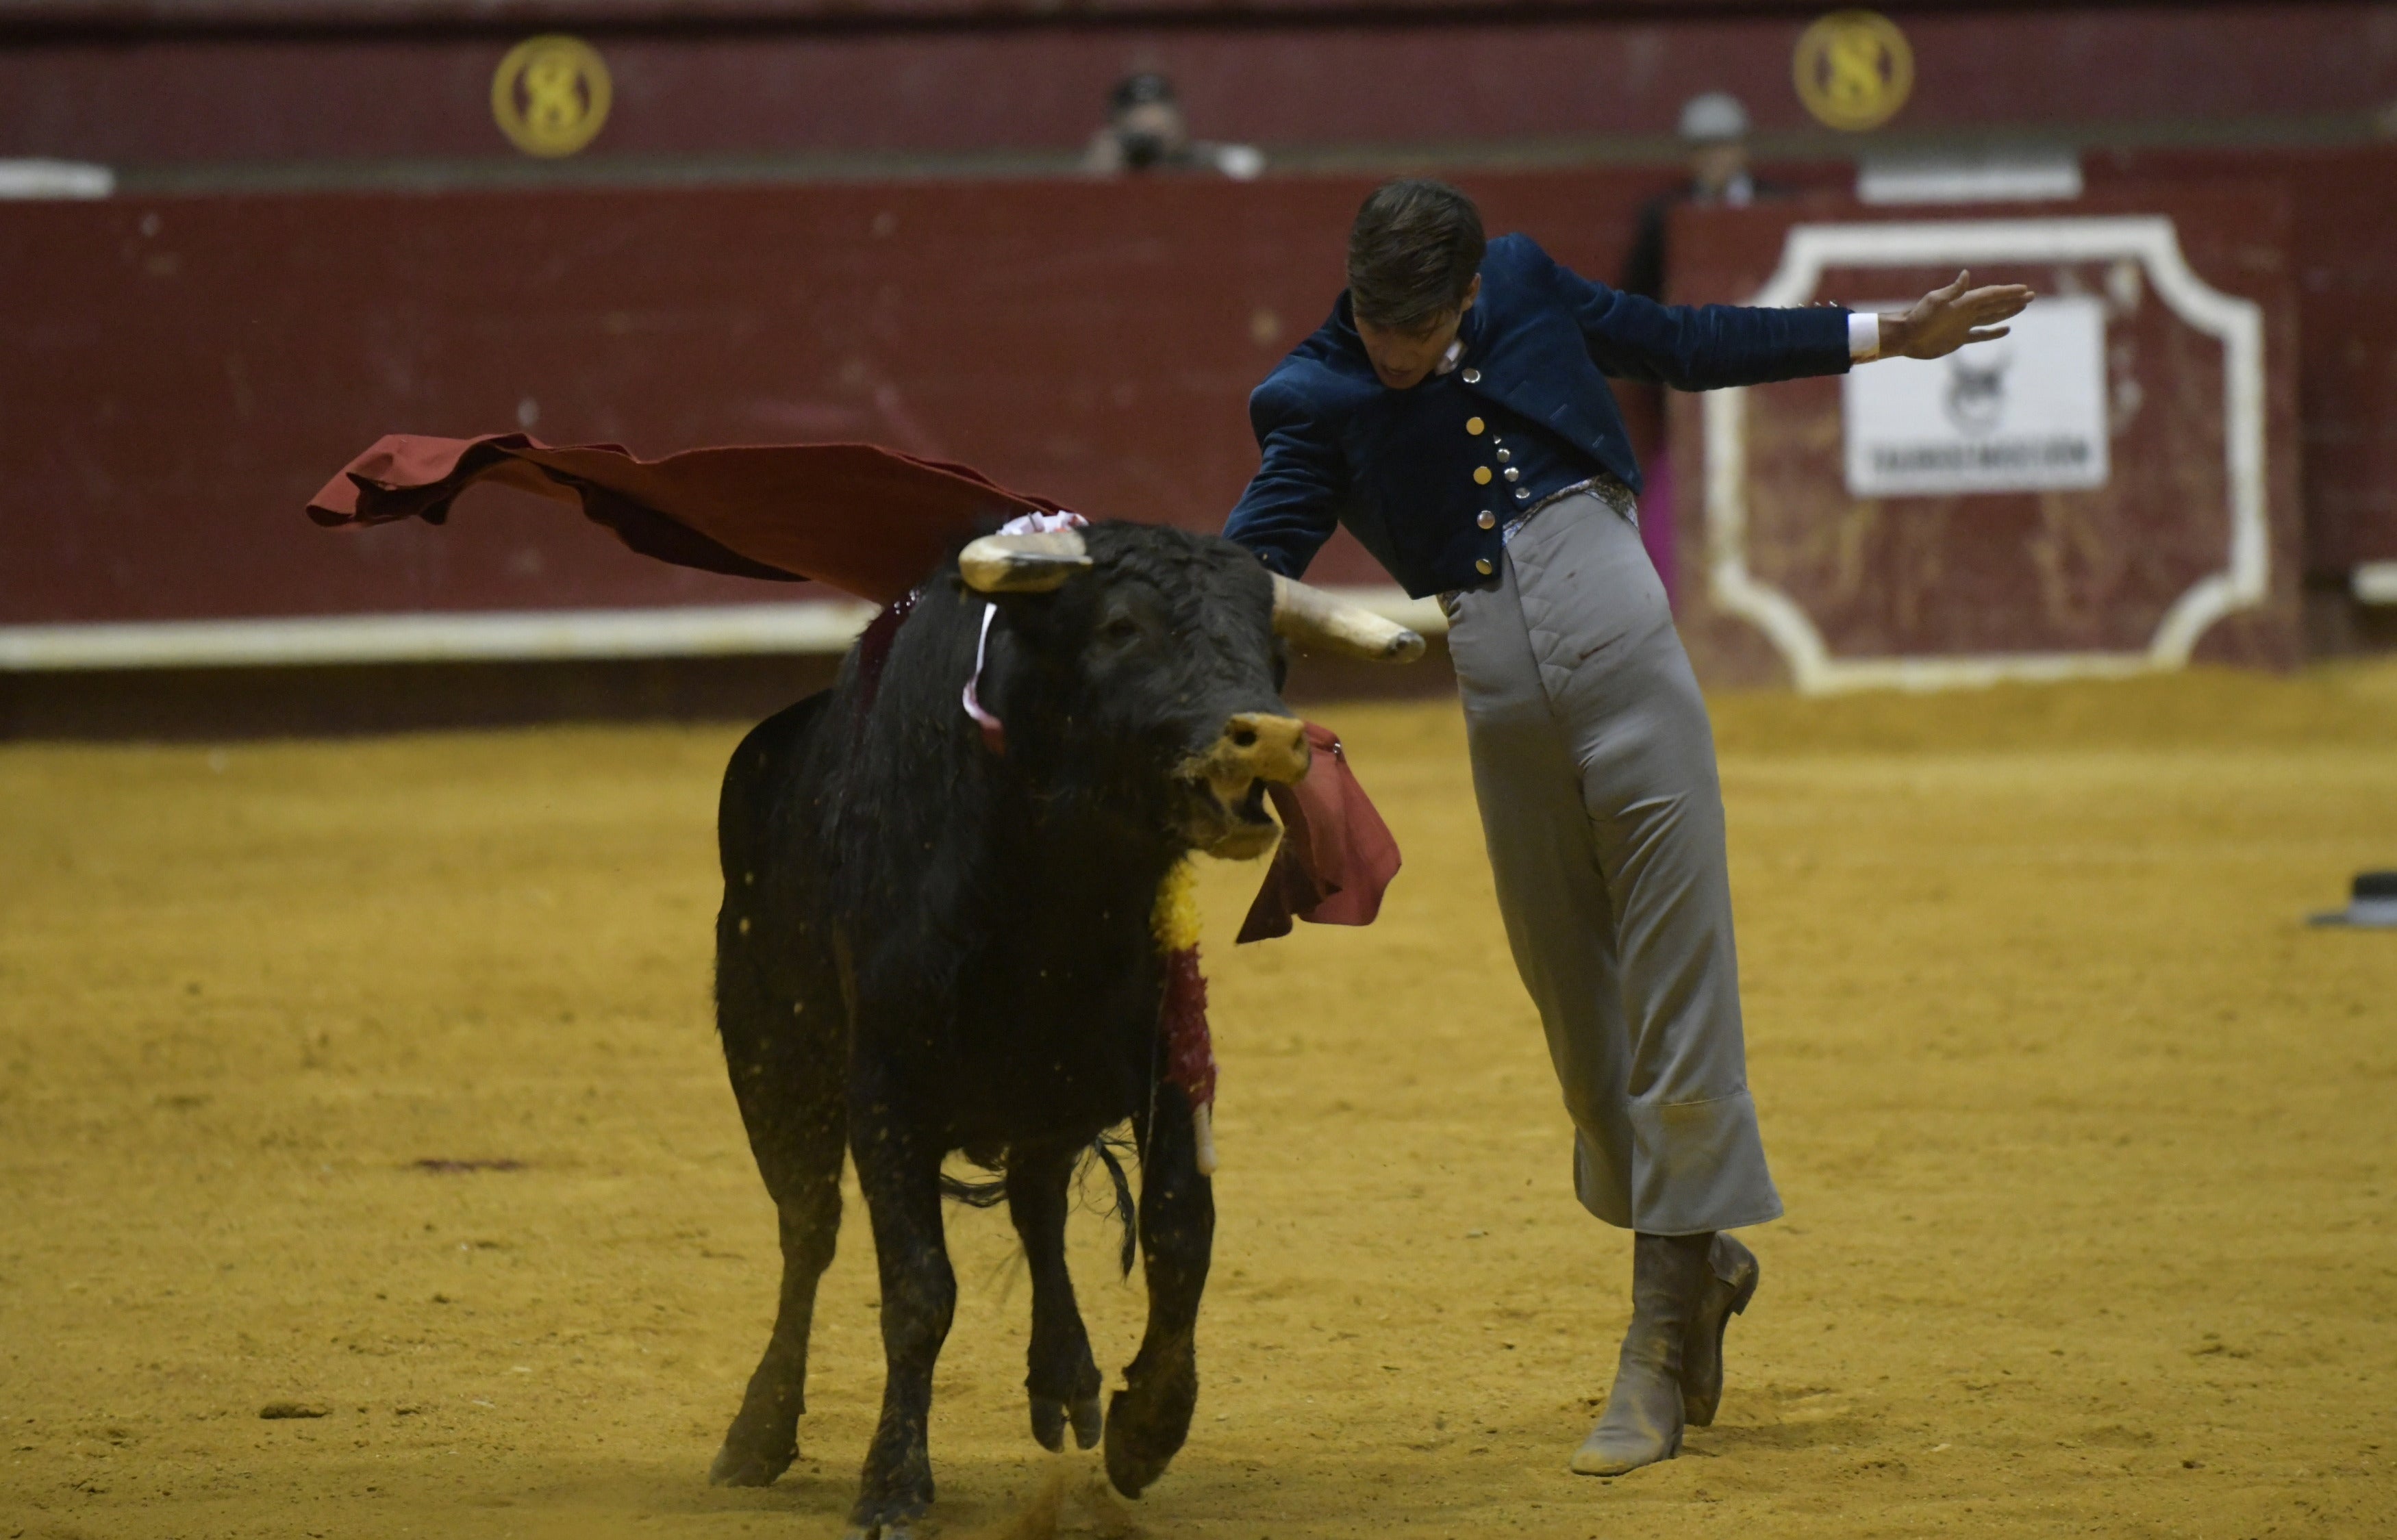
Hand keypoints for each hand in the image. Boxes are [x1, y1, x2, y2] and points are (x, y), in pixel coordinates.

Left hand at [1881, 270, 2035, 359]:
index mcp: (1963, 301)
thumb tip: (1966, 274)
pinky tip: (2006, 329)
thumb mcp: (1934, 302)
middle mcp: (1966, 311)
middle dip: (2013, 300)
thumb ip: (1952, 290)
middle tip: (2031, 295)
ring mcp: (1964, 325)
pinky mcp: (1959, 338)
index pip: (1991, 295)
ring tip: (2023, 306)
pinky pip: (1981, 335)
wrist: (1904, 337)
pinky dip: (1994, 333)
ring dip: (2007, 312)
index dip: (2008, 292)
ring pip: (1991, 317)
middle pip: (1995, 304)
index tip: (2024, 289)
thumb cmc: (1917, 318)